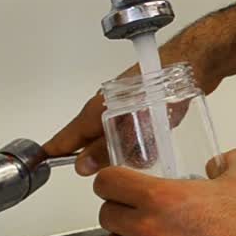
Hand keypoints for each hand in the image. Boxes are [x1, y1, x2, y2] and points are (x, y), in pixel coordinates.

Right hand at [44, 39, 221, 175]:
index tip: (44, 162)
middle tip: (106, 172)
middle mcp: (105, 106)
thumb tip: (83, 165)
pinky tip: (153, 147)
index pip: (67, 136)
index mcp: (96, 110)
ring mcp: (122, 105)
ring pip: (111, 135)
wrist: (192, 63)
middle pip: (89, 138)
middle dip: (95, 157)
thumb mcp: (131, 128)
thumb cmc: (163, 88)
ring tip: (138, 158)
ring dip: (120, 150)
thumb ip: (106, 148)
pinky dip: (137, 141)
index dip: (55, 151)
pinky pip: (130, 129)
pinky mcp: (139, 105)